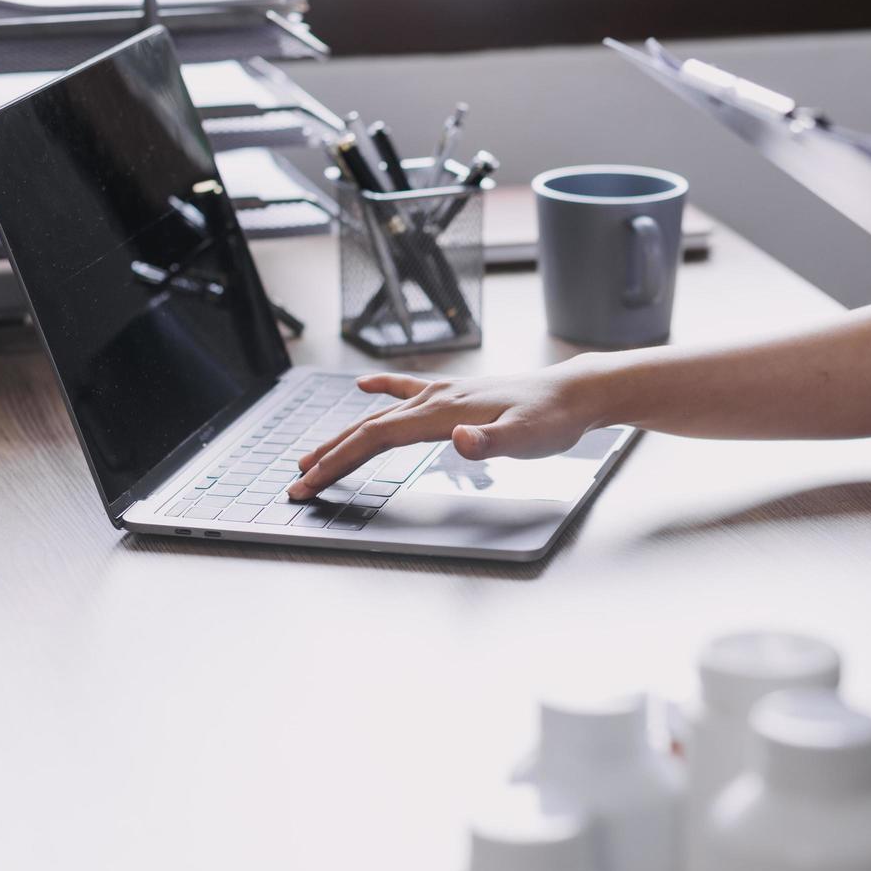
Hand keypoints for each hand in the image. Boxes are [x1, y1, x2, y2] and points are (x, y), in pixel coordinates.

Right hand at [287, 360, 604, 499]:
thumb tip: (459, 441)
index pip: (374, 439)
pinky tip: (363, 387)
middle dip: (327, 455)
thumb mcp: (527, 439)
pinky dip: (380, 390)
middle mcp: (434, 399)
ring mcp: (443, 394)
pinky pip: (405, 391)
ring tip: (313, 452)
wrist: (573, 394)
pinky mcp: (455, 394)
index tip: (308, 482)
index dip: (337, 461)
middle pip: (366, 428)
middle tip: (296, 482)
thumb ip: (491, 444)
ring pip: (378, 416)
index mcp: (441, 413)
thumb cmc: (551, 419)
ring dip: (343, 434)